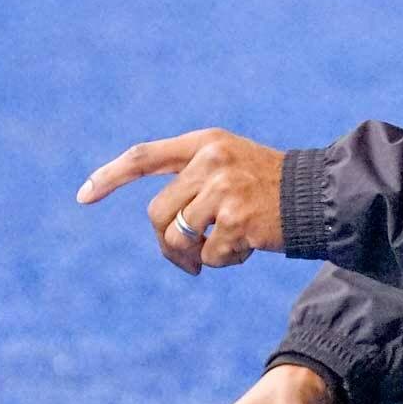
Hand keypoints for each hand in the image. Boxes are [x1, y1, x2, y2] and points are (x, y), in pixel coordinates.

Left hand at [75, 128, 283, 274]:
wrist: (318, 196)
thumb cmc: (268, 187)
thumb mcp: (229, 166)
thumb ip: (193, 180)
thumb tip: (161, 228)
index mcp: (205, 143)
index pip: (144, 157)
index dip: (110, 176)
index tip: (83, 197)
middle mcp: (210, 161)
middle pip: (157, 213)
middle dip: (167, 242)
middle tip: (188, 258)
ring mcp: (223, 190)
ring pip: (178, 238)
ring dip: (194, 255)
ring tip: (223, 250)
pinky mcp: (236, 220)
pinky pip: (209, 256)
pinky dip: (224, 260)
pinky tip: (248, 246)